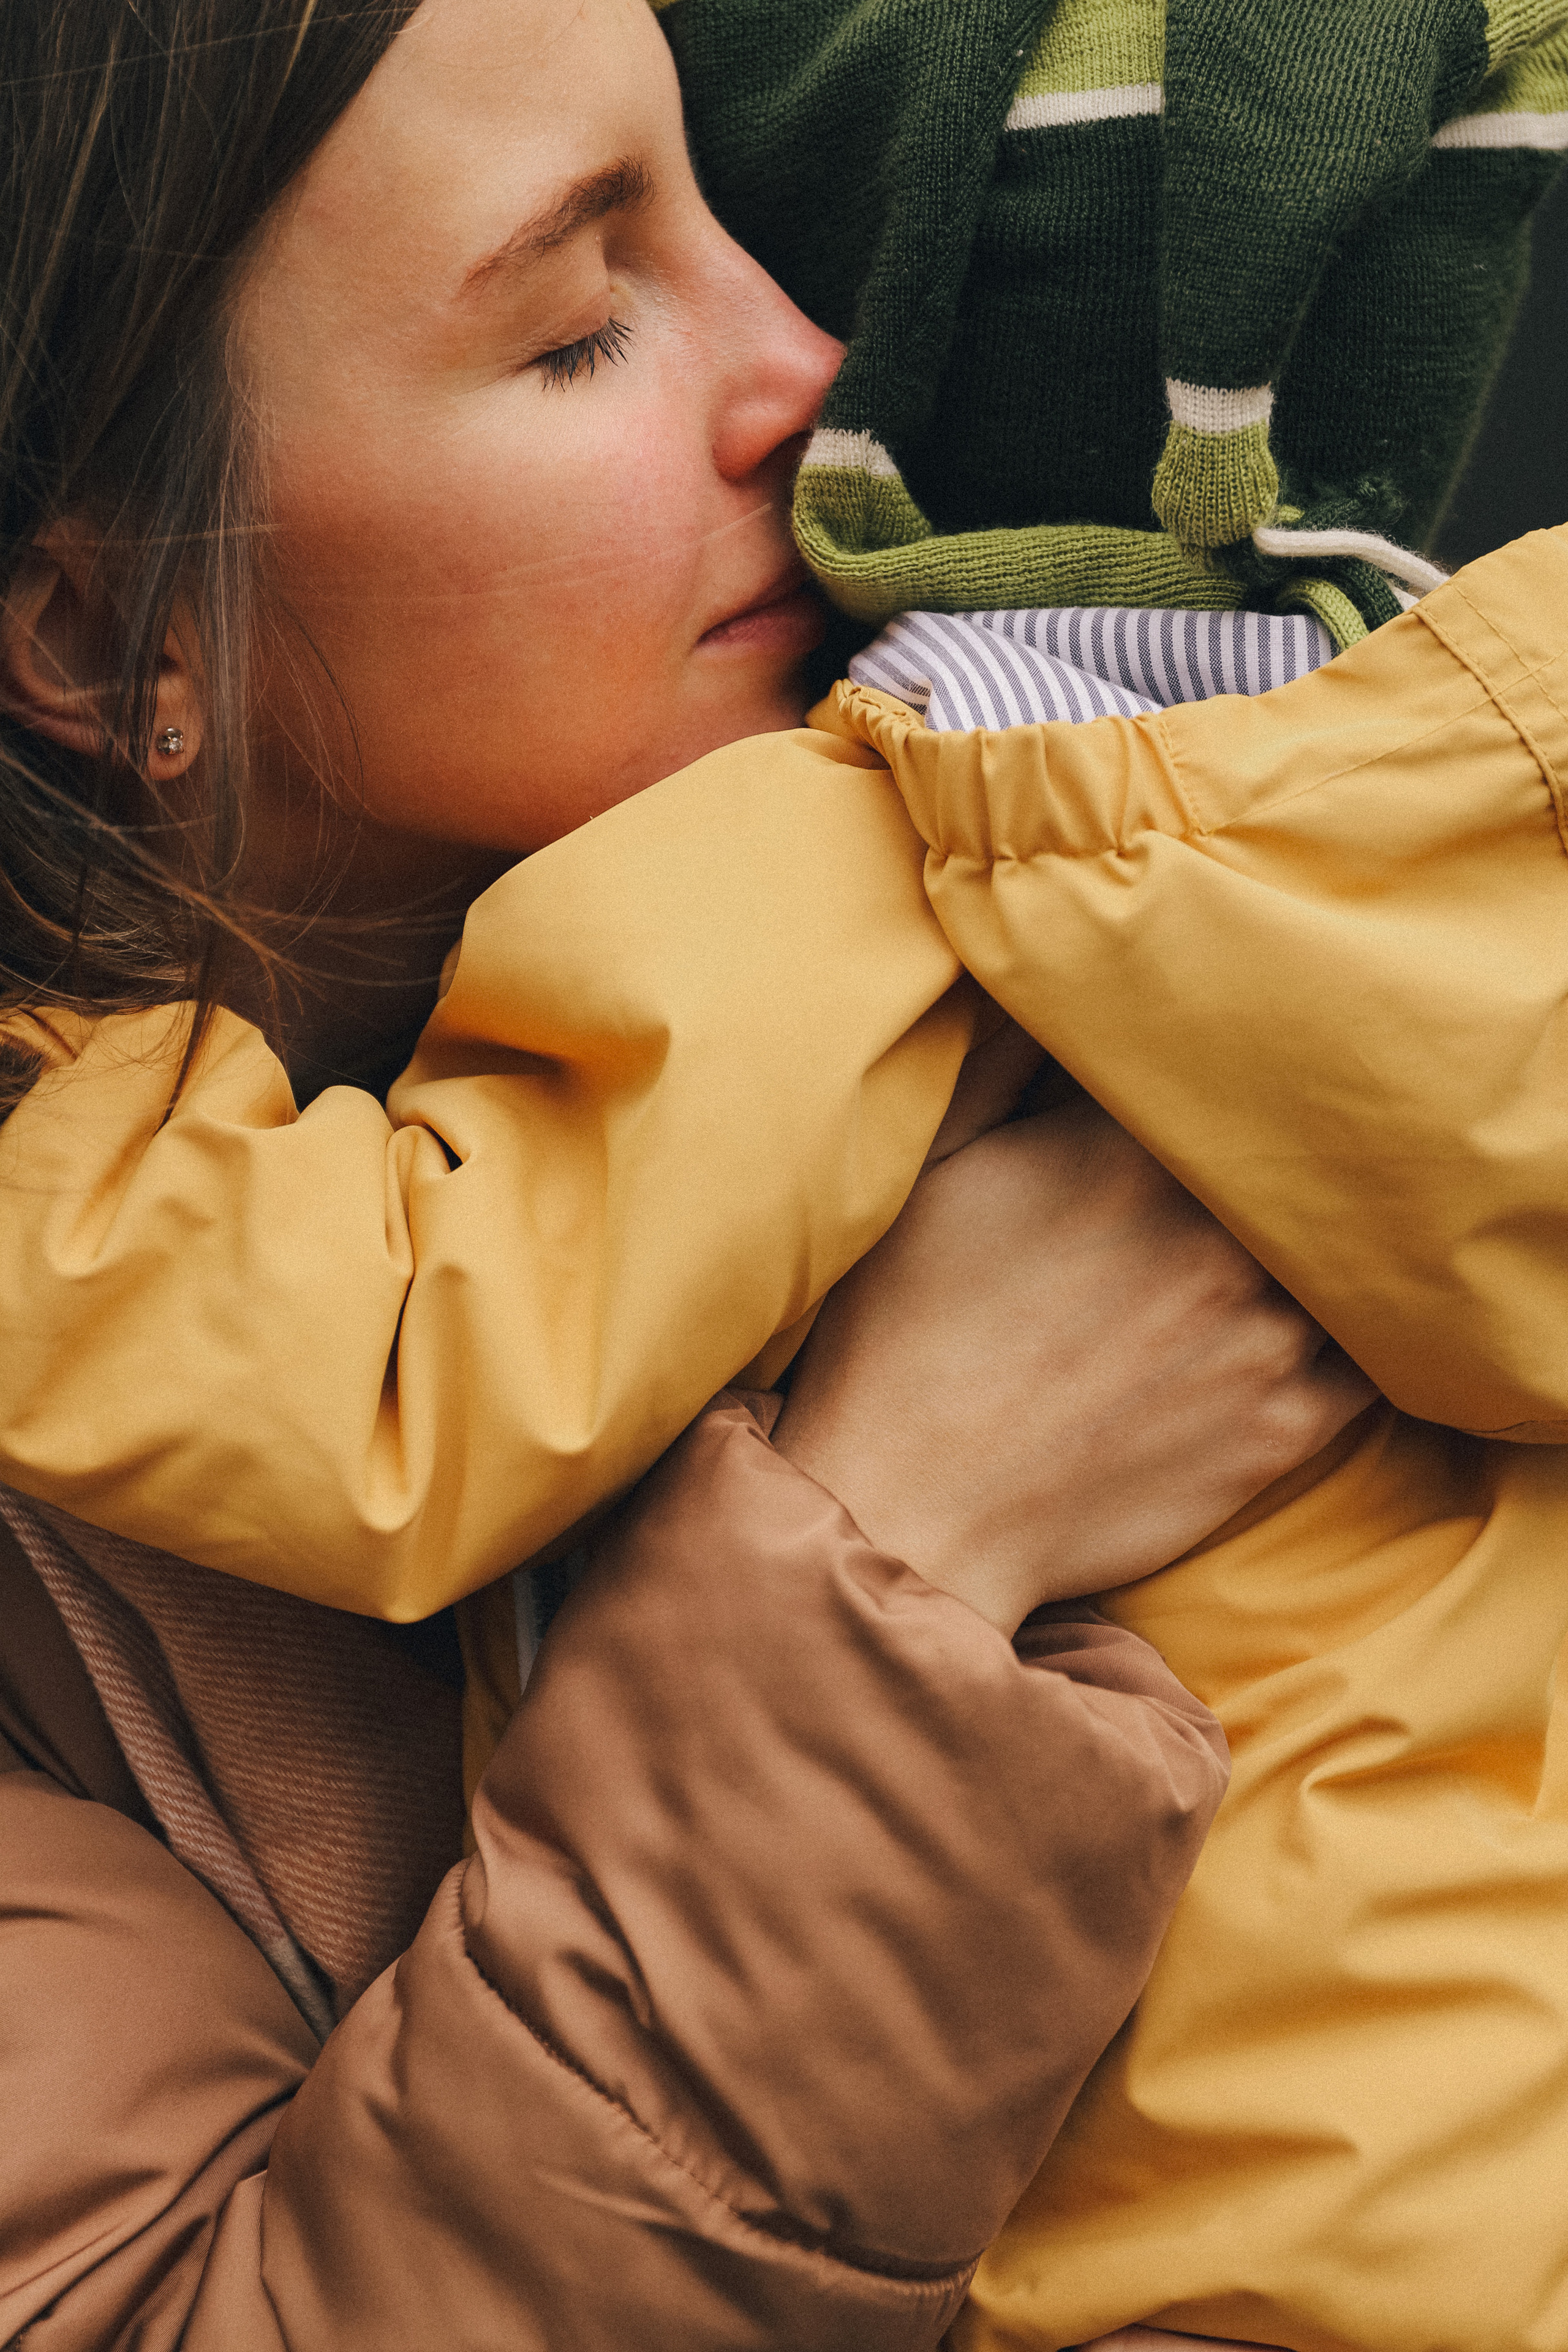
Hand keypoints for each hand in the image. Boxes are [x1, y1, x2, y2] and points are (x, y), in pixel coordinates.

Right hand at [772, 1099, 1377, 1633]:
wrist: (916, 1509)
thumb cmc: (902, 1333)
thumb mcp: (929, 1170)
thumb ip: (1002, 1066)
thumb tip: (1052, 990)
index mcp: (1129, 1152)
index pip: (1224, 1081)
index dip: (1218, 1085)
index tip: (1203, 1100)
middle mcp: (1218, 1235)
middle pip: (1299, 1160)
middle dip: (1277, 1161)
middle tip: (1248, 1179)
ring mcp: (1266, 1333)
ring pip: (1344, 1256)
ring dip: (1320, 1247)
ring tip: (1272, 1253)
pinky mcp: (1289, 1425)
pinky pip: (1369, 1358)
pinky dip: (1352, 1335)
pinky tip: (1306, 1327)